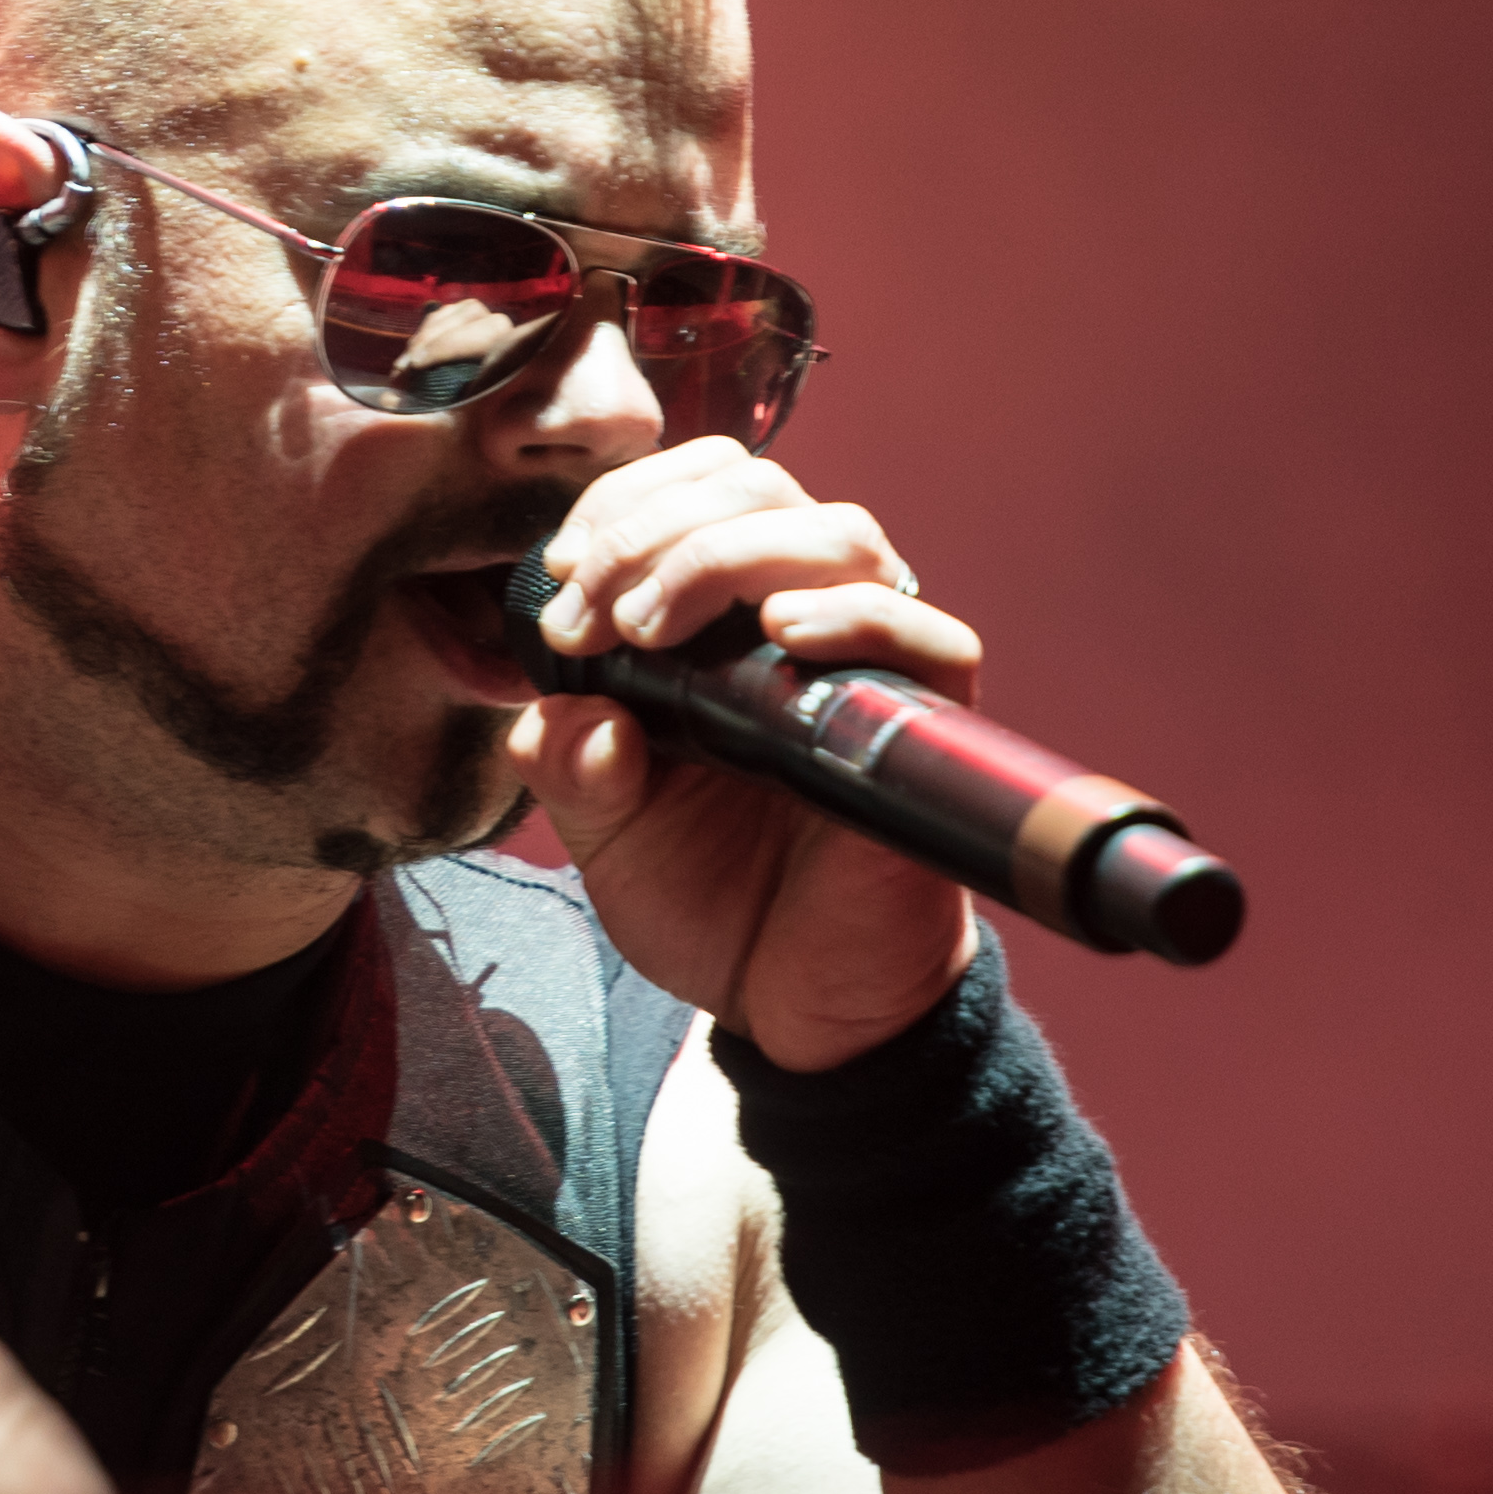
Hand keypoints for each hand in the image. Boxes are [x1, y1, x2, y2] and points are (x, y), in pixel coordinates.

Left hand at [511, 439, 982, 1070]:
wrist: (791, 1006)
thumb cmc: (711, 899)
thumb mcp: (601, 828)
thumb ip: (566, 760)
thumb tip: (569, 709)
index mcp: (725, 615)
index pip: (697, 488)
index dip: (628, 502)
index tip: (567, 571)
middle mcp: (805, 618)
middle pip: (761, 488)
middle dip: (657, 525)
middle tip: (595, 608)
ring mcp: (872, 667)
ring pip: (839, 535)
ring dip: (726, 554)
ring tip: (651, 627)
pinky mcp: (926, 728)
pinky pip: (927, 635)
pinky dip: (856, 613)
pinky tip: (782, 631)